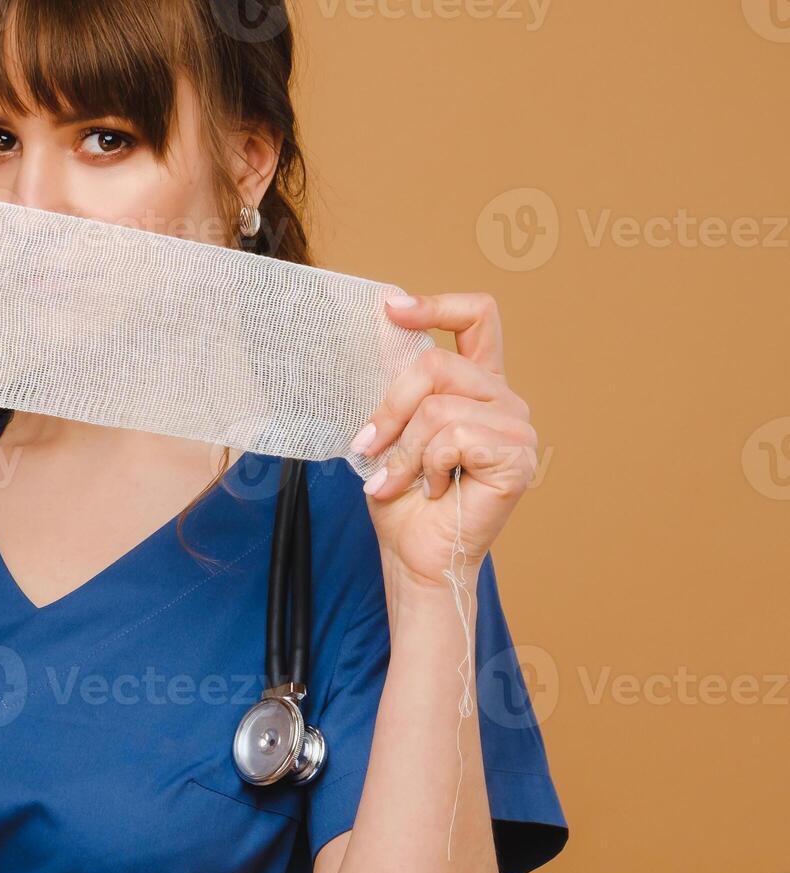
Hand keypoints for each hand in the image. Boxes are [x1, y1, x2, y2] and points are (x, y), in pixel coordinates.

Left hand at [349, 292, 537, 589]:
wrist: (413, 554)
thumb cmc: (401, 497)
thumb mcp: (388, 429)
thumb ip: (394, 385)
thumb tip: (381, 326)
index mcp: (476, 384)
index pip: (477, 318)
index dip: (438, 305)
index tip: (392, 308)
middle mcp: (503, 398)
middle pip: (436, 366)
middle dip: (389, 410)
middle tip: (369, 447)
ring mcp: (516, 427)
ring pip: (439, 409)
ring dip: (404, 452)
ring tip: (400, 480)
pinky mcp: (518, 457)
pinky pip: (455, 438)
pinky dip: (427, 468)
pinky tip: (434, 490)